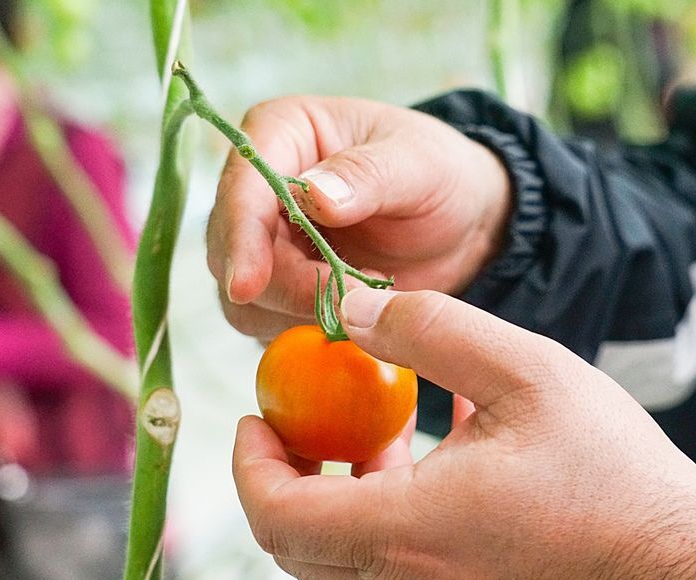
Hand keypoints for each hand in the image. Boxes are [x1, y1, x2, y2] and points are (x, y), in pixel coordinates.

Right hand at [207, 96, 511, 341]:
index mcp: (279, 134)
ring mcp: (265, 243)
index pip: (241, 189)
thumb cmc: (440, 174)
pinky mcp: (281, 289)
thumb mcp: (418, 164)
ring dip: (298, 313)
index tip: (248, 285)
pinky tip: (361, 312)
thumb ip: (367, 176)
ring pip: (243, 298)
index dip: (241, 239)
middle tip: (352, 303)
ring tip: (369, 293)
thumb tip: (311, 195)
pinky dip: (309, 329)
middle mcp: (258, 189)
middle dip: (282, 287)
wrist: (464, 222)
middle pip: (231, 252)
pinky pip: (272, 324)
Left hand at [233, 288, 695, 579]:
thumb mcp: (526, 372)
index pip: (278, 516)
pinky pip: (382, 575)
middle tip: (297, 423)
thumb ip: (430, 330)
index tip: (255, 414)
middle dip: (277, 482)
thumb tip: (348, 308)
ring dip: (325, 501)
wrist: (682, 569)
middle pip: (293, 548)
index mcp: (410, 530)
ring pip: (334, 566)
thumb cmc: (611, 471)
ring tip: (363, 438)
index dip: (249, 465)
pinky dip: (370, 524)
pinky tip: (418, 470)